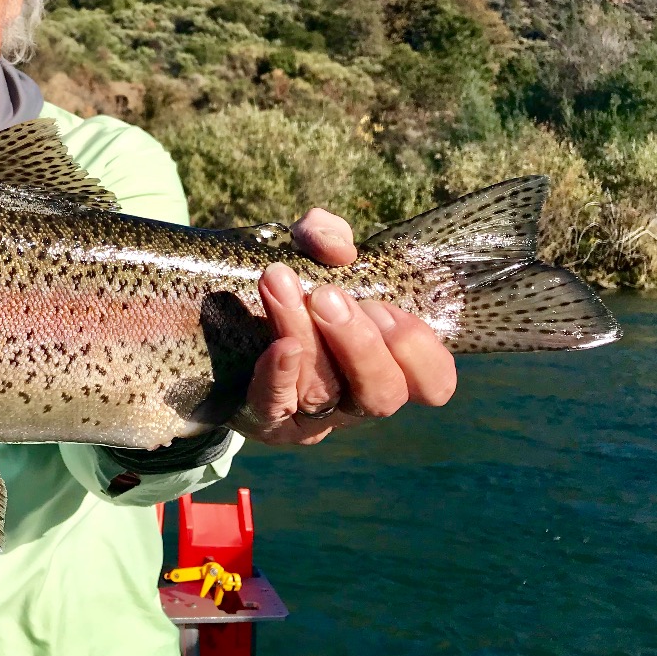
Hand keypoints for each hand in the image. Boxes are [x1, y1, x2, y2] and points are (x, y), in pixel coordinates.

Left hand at [239, 208, 457, 444]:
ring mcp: (314, 417)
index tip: (383, 305)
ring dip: (306, 337)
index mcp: (390, 365)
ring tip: (281, 285)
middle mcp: (359, 400)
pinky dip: (278, 376)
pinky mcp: (268, 420)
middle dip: (360, 343)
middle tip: (327, 295)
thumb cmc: (289, 289)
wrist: (222, 326)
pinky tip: (278, 345)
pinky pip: (275, 408)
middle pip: (381, 393)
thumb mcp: (309, 249)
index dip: (418, 351)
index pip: (434, 384)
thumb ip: (327, 234)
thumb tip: (339, 250)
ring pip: (323, 393)